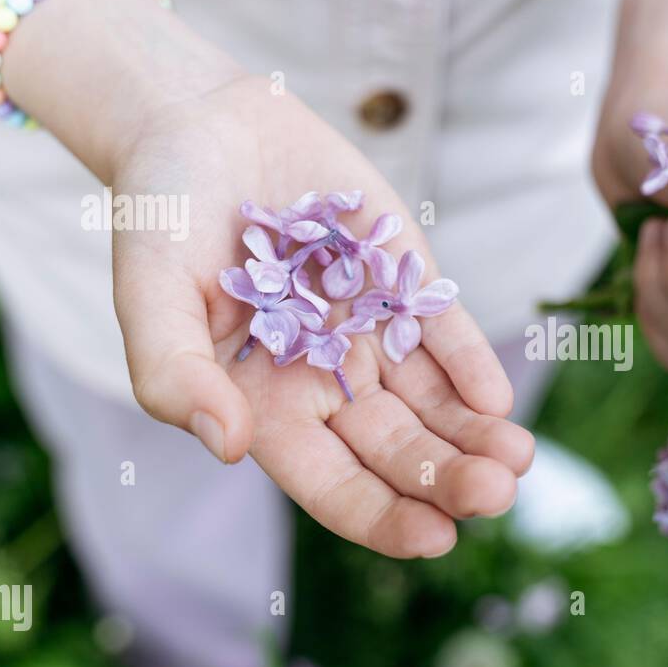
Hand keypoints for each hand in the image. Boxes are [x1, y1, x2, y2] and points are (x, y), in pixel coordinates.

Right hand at [111, 75, 533, 557]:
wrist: (202, 129)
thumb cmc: (161, 220)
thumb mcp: (149, 295)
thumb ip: (176, 374)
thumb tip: (228, 447)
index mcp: (269, 408)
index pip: (333, 483)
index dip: (382, 515)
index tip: (435, 537)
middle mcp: (330, 383)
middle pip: (397, 450)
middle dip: (448, 478)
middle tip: (497, 493)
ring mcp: (373, 333)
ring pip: (433, 402)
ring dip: (476, 434)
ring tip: (519, 458)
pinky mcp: (404, 280)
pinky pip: (444, 331)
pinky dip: (471, 363)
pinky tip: (497, 397)